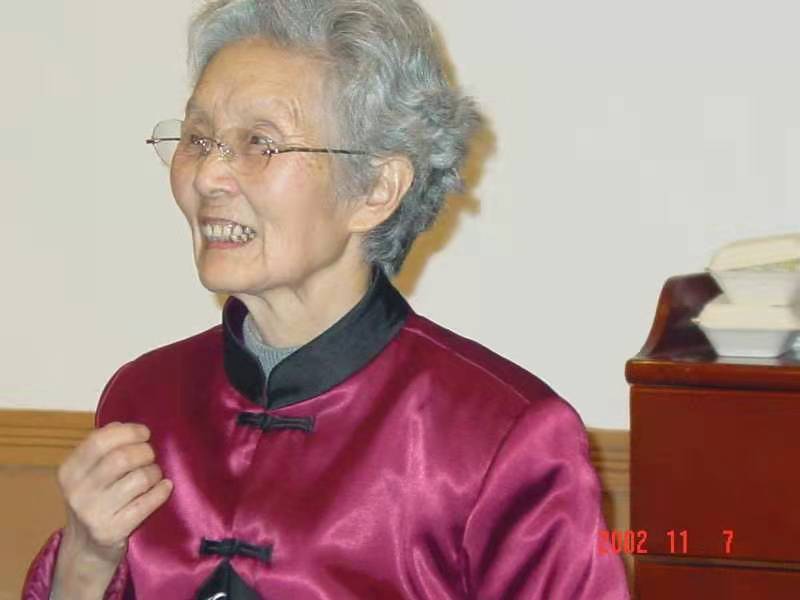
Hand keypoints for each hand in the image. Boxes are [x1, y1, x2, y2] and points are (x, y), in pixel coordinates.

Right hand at [51, 422, 172, 597]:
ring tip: (154, 475)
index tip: (145, 433)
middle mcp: (77, 492)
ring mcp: (93, 513)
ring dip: (154, 473)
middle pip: (122, 458)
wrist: (86, 548)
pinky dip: (161, 491)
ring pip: (138, 479)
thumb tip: (124, 425)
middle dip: (145, 452)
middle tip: (150, 456)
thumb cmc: (95, 500)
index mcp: (69, 471)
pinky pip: (146, 503)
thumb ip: (102, 449)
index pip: (100, 440)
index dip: (129, 432)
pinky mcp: (112, 531)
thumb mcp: (88, 473)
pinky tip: (164, 488)